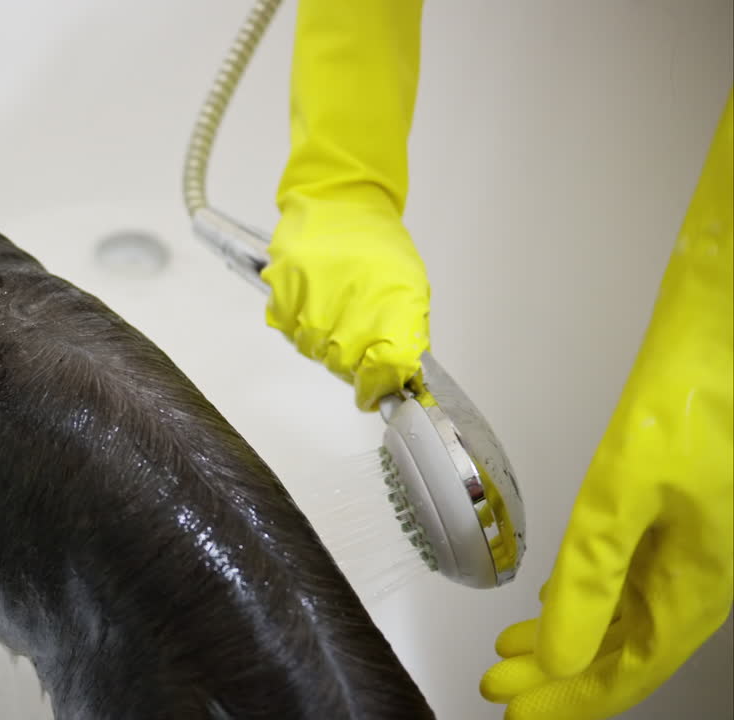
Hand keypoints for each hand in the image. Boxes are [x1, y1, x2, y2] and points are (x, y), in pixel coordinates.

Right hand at [261, 193, 429, 411]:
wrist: (339, 200)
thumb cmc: (376, 244)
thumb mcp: (410, 286)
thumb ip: (406, 334)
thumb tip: (399, 377)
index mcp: (391, 305)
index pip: (383, 369)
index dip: (378, 387)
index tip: (375, 392)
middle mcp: (349, 305)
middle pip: (343, 365)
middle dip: (351, 362)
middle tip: (356, 338)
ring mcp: (311, 298)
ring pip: (312, 349)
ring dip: (323, 341)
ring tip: (334, 310)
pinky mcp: (281, 289)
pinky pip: (286, 328)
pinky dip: (297, 322)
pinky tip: (312, 301)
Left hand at [480, 89, 731, 719]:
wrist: (725, 325)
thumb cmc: (691, 396)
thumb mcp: (623, 493)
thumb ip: (591, 578)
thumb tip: (557, 653)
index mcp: (698, 583)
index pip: (629, 669)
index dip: (572, 700)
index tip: (520, 714)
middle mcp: (698, 572)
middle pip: (622, 648)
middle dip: (558, 673)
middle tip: (500, 685)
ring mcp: (690, 543)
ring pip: (623, 613)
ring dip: (566, 635)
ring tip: (511, 649)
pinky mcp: (675, 510)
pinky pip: (630, 574)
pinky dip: (587, 593)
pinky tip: (557, 598)